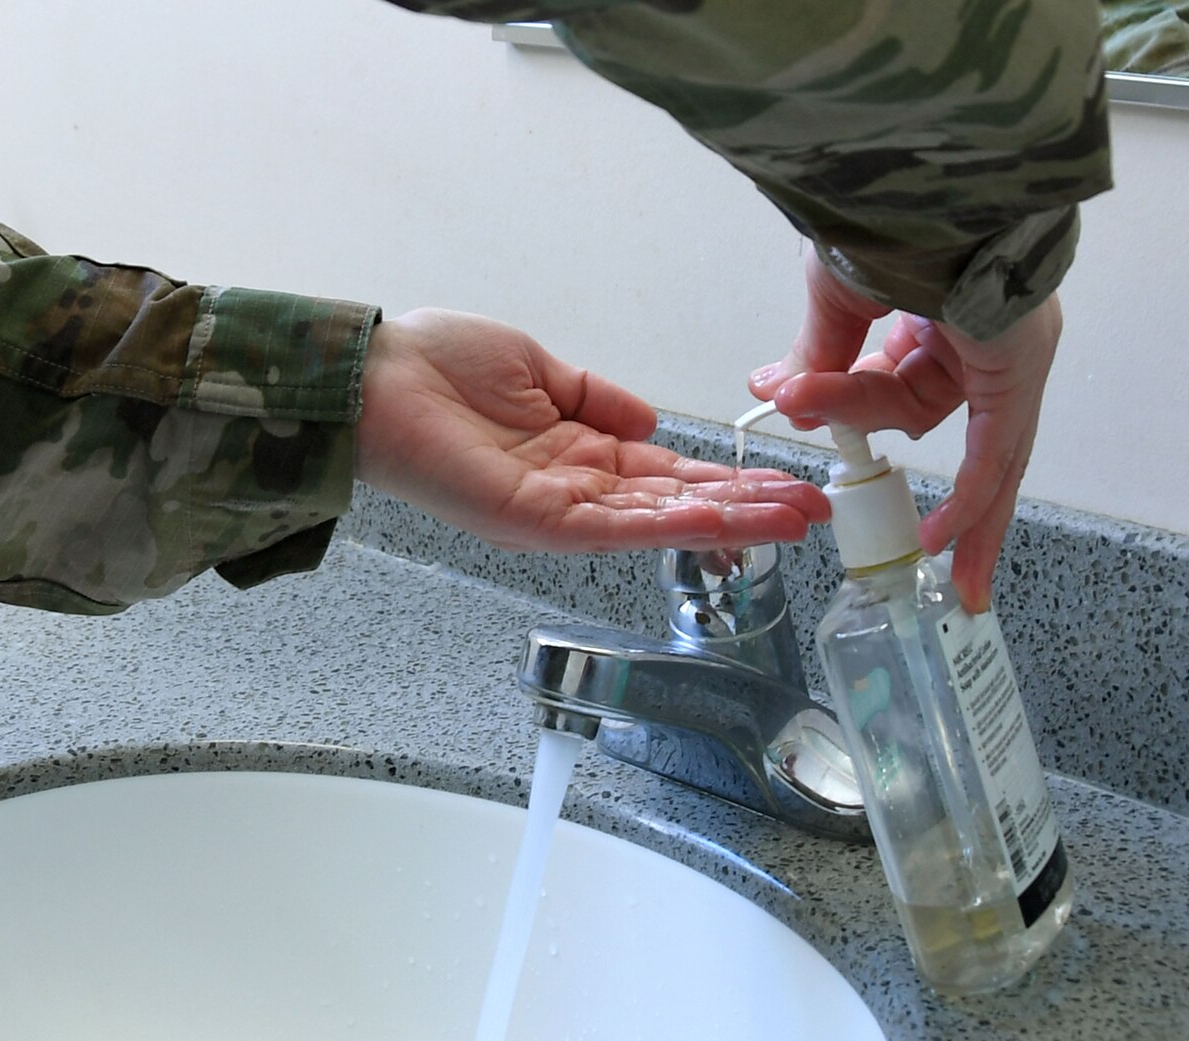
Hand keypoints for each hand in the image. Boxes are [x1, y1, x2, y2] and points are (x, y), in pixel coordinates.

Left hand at [355, 309, 828, 552]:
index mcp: (577, 454)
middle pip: (677, 506)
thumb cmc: (434, 366)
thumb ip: (599, 399)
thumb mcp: (541, 368)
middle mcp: (574, 492)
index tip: (786, 480)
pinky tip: (717, 517)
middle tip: (816, 512)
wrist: (372, 375)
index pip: (668, 474)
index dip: (728, 479)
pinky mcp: (531, 520)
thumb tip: (653, 423)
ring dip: (728, 521)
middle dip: (749, 510)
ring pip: (657, 524)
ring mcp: (555, 512)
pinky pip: (611, 527)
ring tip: (793, 520)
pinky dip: (666, 523)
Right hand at [749, 249, 1061, 612]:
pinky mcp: (1016, 370)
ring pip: (975, 445)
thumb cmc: (879, 219)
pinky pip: (994, 449)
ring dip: (956, 505)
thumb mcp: (834, 293)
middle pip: (940, 420)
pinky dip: (970, 495)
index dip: (842, 403)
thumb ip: (818, 352)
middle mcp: (981, 334)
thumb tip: (781, 395)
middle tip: (920, 545)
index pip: (891, 379)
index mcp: (938, 307)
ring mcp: (1008, 354)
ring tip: (934, 562)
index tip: (791, 407)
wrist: (921, 188)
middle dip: (941, 492)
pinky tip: (939, 538)